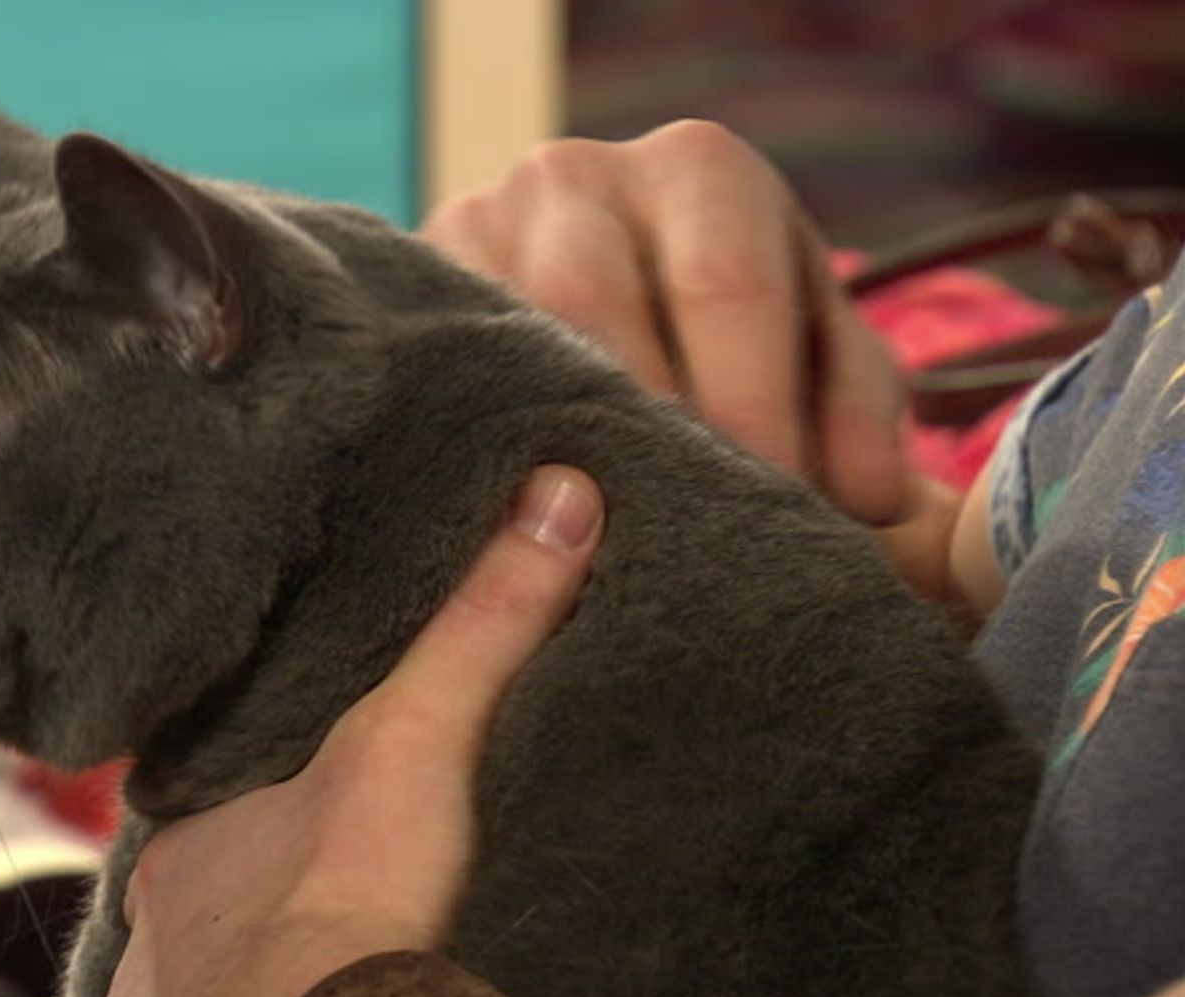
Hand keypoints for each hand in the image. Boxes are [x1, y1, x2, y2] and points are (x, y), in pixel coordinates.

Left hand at [106, 465, 605, 996]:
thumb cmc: (348, 895)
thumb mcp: (418, 734)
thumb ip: (482, 624)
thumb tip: (555, 493)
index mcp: (182, 855)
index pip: (201, 819)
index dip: (243, 821)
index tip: (290, 827)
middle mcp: (149, 944)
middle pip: (191, 916)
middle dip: (239, 916)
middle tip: (308, 919)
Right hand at [423, 121, 907, 526]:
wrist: (592, 298)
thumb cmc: (734, 337)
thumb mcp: (810, 351)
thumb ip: (854, 415)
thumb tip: (864, 501)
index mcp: (701, 169)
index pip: (728, 285)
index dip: (755, 411)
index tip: (774, 515)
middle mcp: (575, 174)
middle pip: (601, 308)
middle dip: (651, 439)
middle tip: (683, 547)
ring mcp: (476, 222)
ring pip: (512, 347)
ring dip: (561, 453)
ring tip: (603, 543)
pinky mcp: (413, 287)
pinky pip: (445, 376)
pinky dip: (492, 453)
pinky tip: (526, 521)